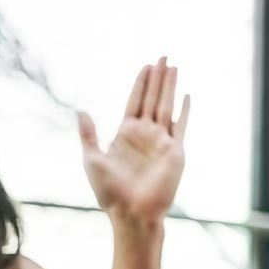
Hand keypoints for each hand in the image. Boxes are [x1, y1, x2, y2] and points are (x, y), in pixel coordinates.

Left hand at [81, 58, 189, 229]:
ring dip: (170, 86)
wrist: (131, 211)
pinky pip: (182, 126)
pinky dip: (185, 110)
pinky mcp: (176, 151)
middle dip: (158, 78)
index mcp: (126, 134)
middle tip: (163, 57)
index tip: (146, 66)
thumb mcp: (92, 159)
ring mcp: (162, 141)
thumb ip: (89, 134)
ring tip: (173, 66)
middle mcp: (146, 134)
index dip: (140, 83)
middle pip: (152, 98)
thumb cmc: (109, 191)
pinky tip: (187, 96)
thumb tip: (81, 110)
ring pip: (166, 106)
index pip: (135, 101)